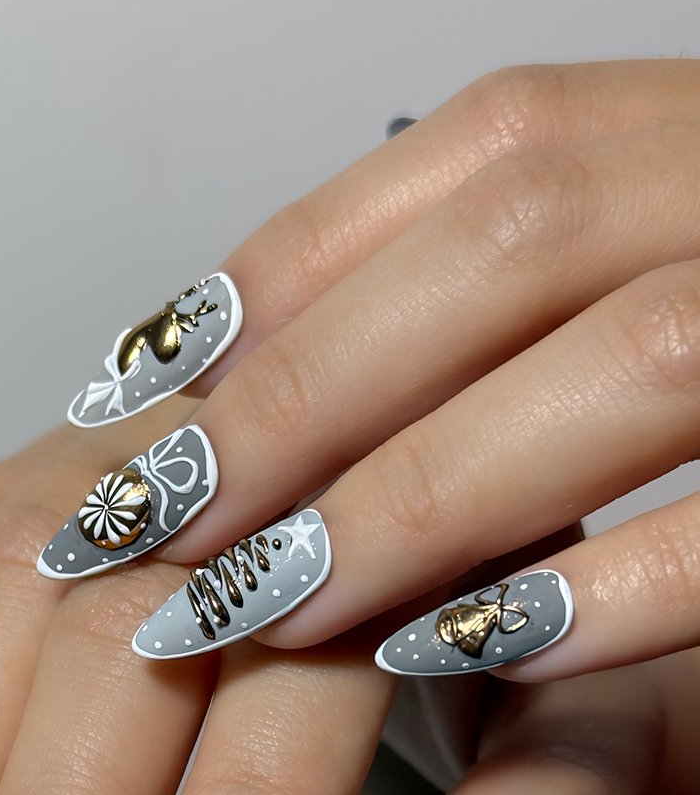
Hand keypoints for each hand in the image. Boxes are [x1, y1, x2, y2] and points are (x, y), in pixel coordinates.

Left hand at [57, 60, 699, 679]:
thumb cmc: (684, 465)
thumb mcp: (557, 373)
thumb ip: (414, 352)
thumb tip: (169, 375)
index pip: (488, 150)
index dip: (300, 264)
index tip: (149, 384)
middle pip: (529, 234)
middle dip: (317, 390)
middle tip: (164, 520)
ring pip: (640, 354)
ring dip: (424, 495)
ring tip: (275, 598)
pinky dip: (609, 586)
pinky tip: (471, 644)